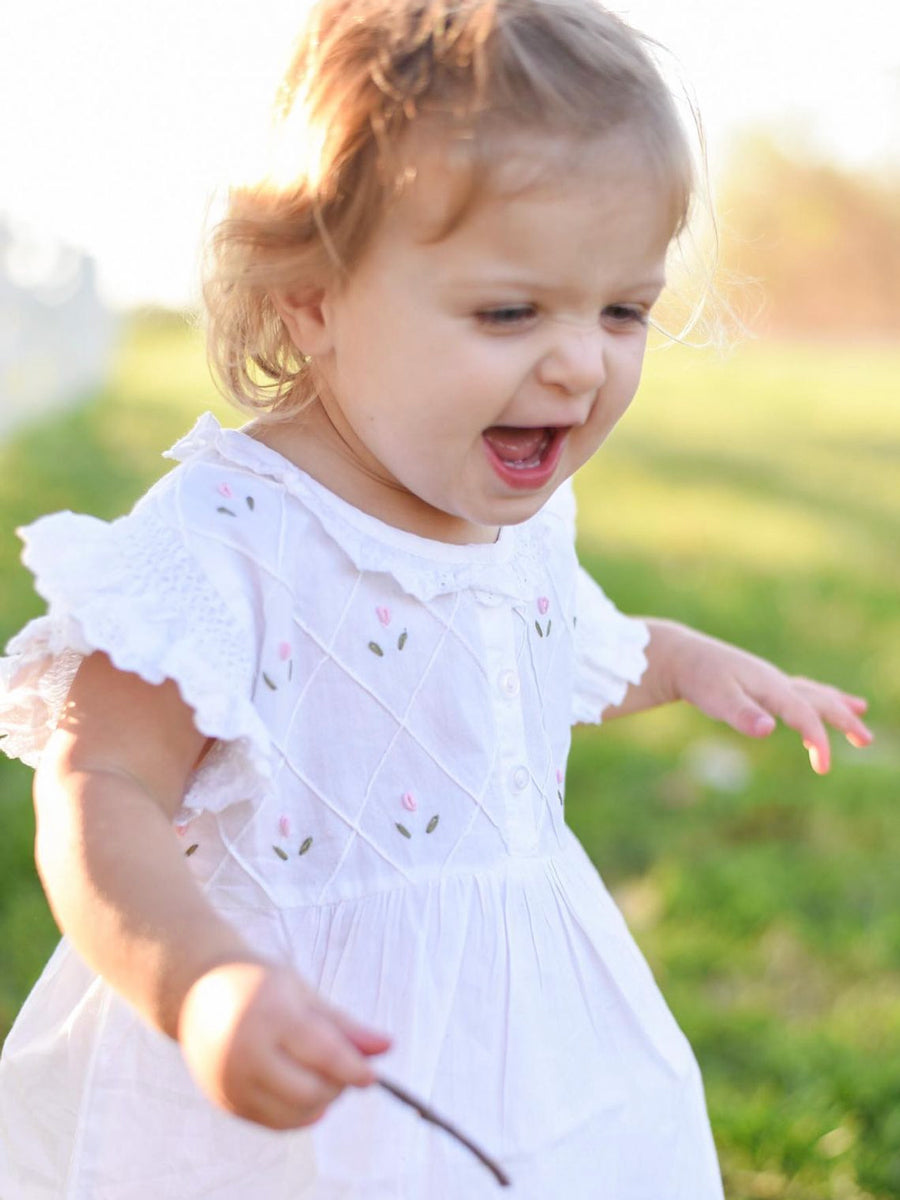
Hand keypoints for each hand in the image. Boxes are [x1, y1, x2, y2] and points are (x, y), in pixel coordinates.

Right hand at [178, 960, 390, 1128]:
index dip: (354, 1069)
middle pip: (310, 1091)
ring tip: (320, 1075)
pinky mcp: (225, 1102)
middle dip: (337, 1086)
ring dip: (320, 1102)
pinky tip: (302, 1091)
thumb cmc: (259, 986)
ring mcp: (232, 1082)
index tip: (372, 1076)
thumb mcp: (303, 994)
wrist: (198, 991)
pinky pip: (274, 1122)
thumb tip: (387, 1048)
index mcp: (271, 1016)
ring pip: (293, 1115)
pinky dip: (297, 1113)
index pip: (323, 1054)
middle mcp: (247, 1053)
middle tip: (344, 1068)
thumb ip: (343, 1025)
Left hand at [659, 624, 872, 773]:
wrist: (681, 656)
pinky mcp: (760, 683)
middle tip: (867, 739)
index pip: (804, 715)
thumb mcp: (716, 698)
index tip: (823, 767)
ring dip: (836, 704)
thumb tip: (769, 729)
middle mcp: (776, 681)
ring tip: (859, 709)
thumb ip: (742, 714)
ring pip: (811, 692)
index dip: (818, 740)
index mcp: (771, 686)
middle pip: (819, 700)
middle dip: (844, 720)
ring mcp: (769, 680)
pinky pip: (797, 692)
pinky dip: (812, 699)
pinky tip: (811, 706)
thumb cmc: (698, 678)